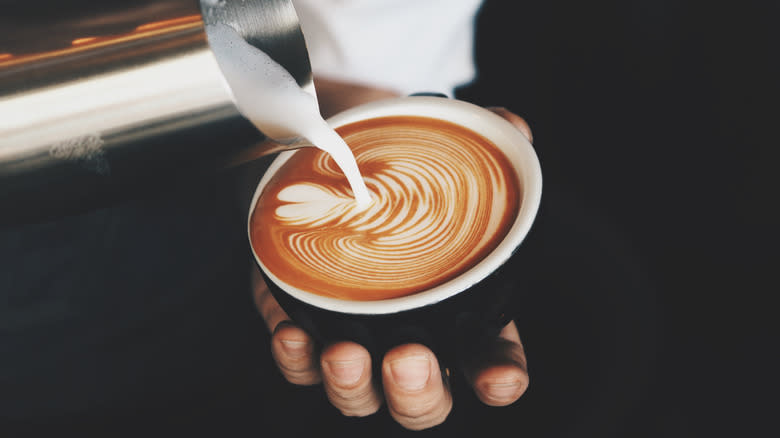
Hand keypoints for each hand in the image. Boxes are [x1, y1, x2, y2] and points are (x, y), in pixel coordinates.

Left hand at [251, 106, 532, 429]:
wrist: (332, 160)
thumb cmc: (403, 171)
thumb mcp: (445, 148)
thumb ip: (488, 137)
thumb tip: (512, 123)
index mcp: (460, 307)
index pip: (491, 356)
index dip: (500, 375)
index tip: (499, 377)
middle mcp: (409, 332)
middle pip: (423, 398)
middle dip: (418, 394)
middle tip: (410, 359)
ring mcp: (354, 333)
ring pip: (358, 394)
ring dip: (352, 386)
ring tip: (346, 355)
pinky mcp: (303, 321)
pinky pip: (298, 361)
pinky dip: (294, 357)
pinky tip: (294, 336)